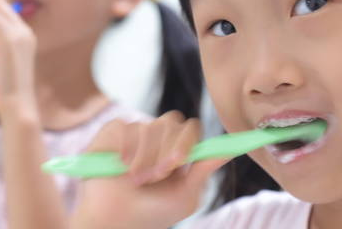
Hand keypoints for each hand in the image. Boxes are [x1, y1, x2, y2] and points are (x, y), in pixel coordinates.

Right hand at [71, 111, 228, 228]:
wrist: (115, 223)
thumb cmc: (152, 213)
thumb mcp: (184, 197)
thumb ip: (204, 170)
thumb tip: (229, 151)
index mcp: (178, 149)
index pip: (191, 128)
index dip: (187, 141)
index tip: (180, 161)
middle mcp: (158, 137)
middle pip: (172, 122)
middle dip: (166, 152)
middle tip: (158, 177)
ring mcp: (135, 133)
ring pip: (149, 126)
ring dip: (146, 158)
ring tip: (138, 180)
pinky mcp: (112, 133)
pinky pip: (125, 127)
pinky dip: (125, 149)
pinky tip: (121, 167)